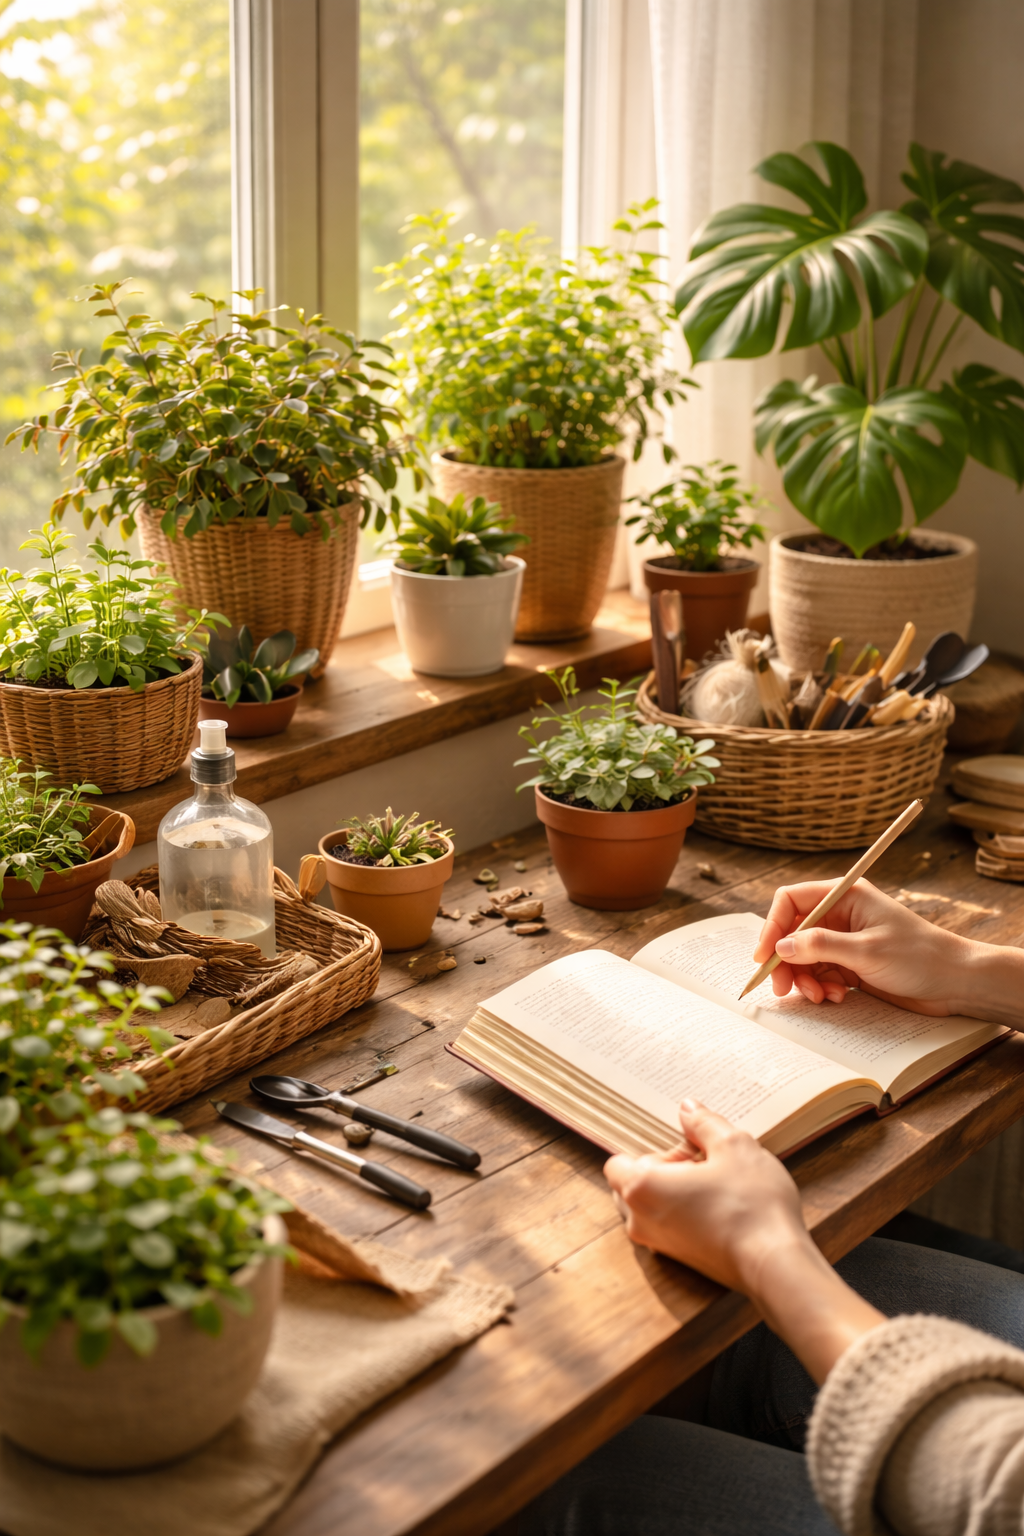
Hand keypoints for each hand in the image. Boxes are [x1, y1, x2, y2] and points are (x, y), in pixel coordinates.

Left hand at [605, 1100, 884, 1384]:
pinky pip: (671, 1228)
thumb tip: (688, 1109)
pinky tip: (725, 1208)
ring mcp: (659, 1245)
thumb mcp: (733, 1146)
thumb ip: (704, 1124)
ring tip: (718, 1185)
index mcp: (641, 1187)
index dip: (653, 1149)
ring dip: (677, 1193)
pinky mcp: (682, 1261)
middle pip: (634, 1184)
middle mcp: (640, 1220)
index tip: (687, 1149)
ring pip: (652, 1207)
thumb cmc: (751, 1205)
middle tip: (705, 1164)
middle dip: (664, 1170)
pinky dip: (688, 1214)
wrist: (776, 1265)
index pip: (618, 1161)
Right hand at [752, 877, 971, 1014]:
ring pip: (803, 958)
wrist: (956, 982)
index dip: (772, 927)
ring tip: (821, 996)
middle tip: (783, 989)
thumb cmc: (919, 956)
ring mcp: (844, 940)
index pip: (791, 901)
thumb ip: (821, 946)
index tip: (763, 957)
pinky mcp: (850, 964)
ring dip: (805, 979)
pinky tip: (837, 996)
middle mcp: (840, 915)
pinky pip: (820, 973)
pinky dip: (821, 987)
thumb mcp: (867, 950)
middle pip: (792, 933)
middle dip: (786, 962)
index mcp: (844, 896)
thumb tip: (780, 948)